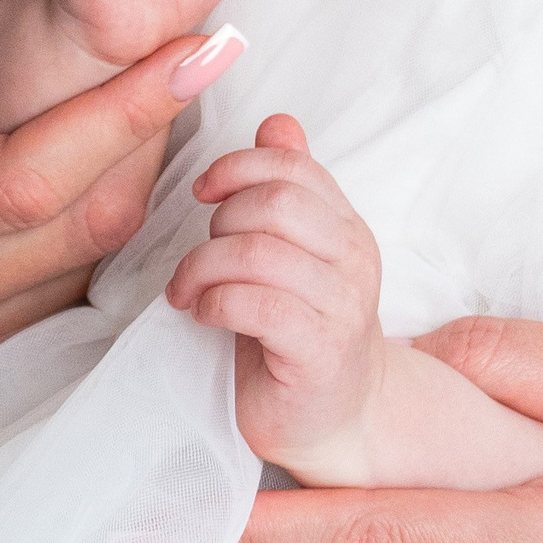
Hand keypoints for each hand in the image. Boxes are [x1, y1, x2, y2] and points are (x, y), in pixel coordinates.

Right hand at [0, 0, 248, 542]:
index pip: (30, 171)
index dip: (123, 110)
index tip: (194, 47)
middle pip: (89, 215)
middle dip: (161, 128)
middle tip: (201, 48)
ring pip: (97, 252)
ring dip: (145, 170)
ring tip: (164, 90)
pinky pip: (74, 276)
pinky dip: (109, 211)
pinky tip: (113, 155)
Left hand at [164, 114, 388, 481]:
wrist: (337, 419)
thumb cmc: (297, 333)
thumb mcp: (291, 253)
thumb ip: (286, 190)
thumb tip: (277, 124)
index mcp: (345, 226)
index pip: (292, 167)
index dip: (236, 168)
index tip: (203, 193)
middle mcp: (353, 259)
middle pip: (274, 203)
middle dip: (218, 223)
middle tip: (198, 259)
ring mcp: (342, 306)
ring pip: (256, 253)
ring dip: (203, 268)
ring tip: (189, 291)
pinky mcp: (320, 352)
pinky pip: (256, 305)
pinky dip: (215, 303)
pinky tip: (204, 315)